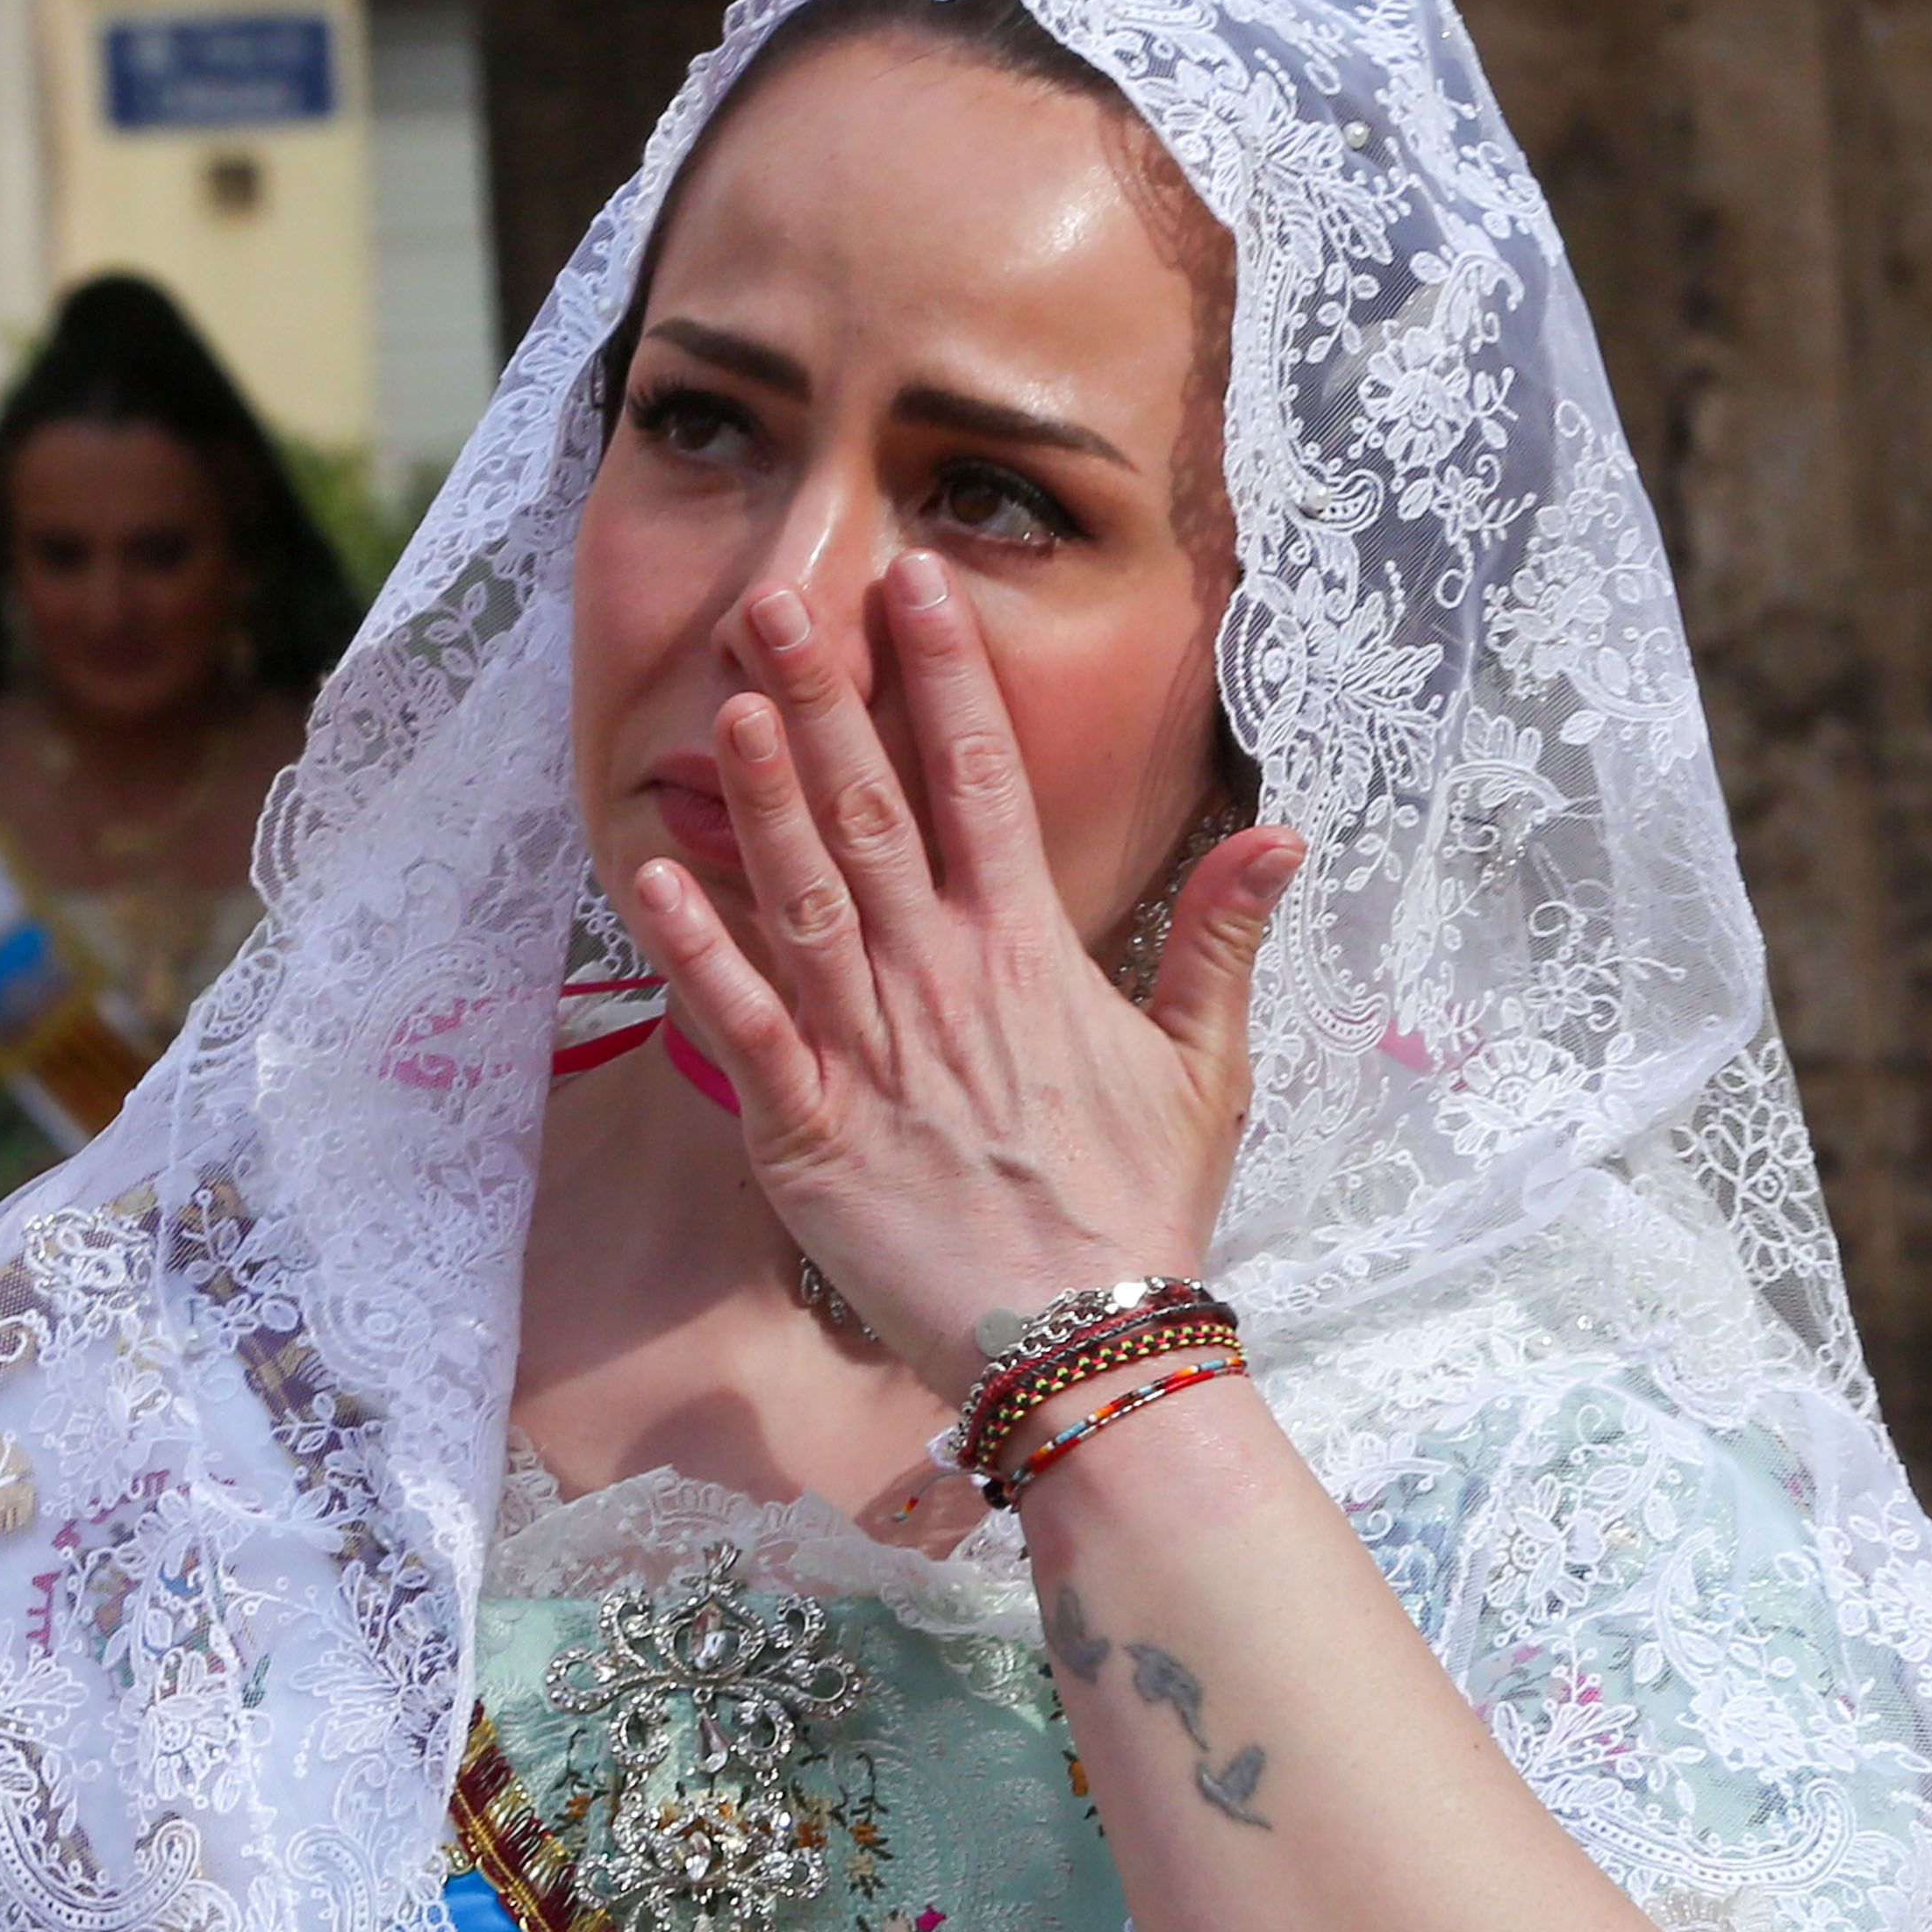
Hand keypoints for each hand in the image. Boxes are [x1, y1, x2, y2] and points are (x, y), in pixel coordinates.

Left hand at [606, 553, 1303, 1399]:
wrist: (1089, 1346)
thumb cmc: (1141, 1209)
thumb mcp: (1205, 1068)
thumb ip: (1223, 940)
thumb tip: (1280, 833)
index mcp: (1031, 953)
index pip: (983, 783)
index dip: (946, 677)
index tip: (914, 585)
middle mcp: (944, 980)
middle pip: (874, 812)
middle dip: (822, 699)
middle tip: (774, 601)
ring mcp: (872, 1052)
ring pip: (804, 897)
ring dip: (760, 795)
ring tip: (721, 699)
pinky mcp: (811, 1134)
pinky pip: (745, 1029)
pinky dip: (696, 954)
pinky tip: (651, 879)